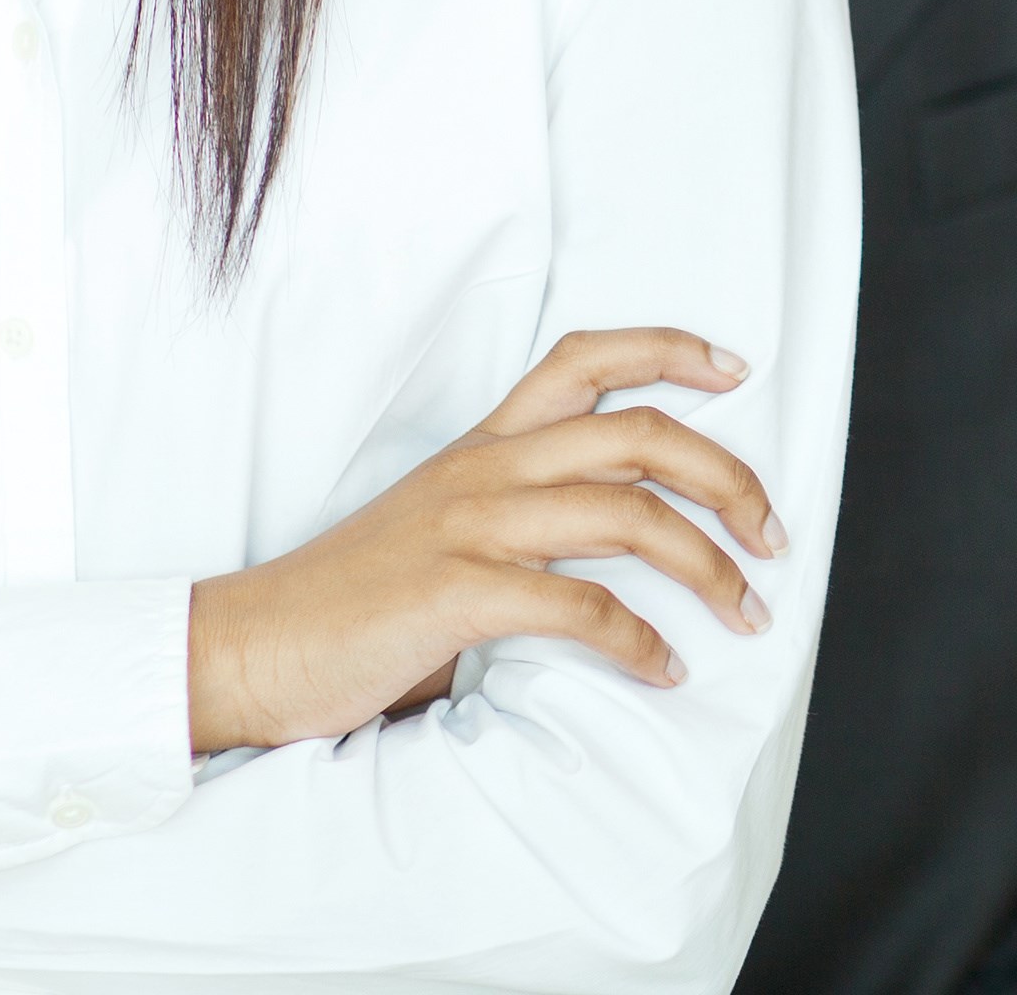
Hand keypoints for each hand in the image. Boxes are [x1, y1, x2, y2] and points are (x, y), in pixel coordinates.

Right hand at [187, 328, 783, 753]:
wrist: (244, 647)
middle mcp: (485, 470)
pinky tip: (665, 667)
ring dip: (708, 566)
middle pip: (639, 436)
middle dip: (728, 479)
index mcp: (483, 446)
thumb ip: (523, 519)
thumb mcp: (441, 530)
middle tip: (773, 534)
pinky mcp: (454, 592)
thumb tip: (629, 541)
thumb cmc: (350, 603)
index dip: (669, 349)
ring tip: (746, 610)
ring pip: (628, 516)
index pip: (584, 360)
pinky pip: (578, 606)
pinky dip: (638, 640)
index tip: (734, 368)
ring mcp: (469, 526)